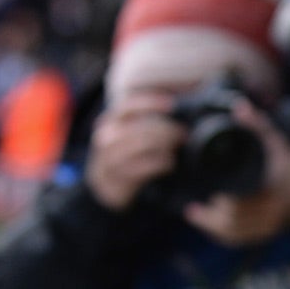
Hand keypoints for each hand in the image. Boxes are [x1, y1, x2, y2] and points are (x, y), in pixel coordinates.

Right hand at [85, 92, 183, 211]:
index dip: (150, 104)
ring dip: (164, 146)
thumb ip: (146, 121)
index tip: (171, 104)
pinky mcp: (116, 178)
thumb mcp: (130, 134)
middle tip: (183, 133)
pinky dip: (159, 164)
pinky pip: (142, 168)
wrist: (106, 185)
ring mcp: (109, 159)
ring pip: (140, 147)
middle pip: (139, 129)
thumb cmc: (126, 153)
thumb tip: (178, 108)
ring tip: (177, 147)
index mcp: (111, 121)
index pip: (128, 107)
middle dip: (165, 130)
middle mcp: (107, 138)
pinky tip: (170, 163)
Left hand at [182, 100, 289, 245]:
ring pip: (235, 233)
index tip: (211, 193)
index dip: (224, 201)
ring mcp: (269, 225)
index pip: (241, 201)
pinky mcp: (267, 234)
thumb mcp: (278, 143)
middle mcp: (269, 210)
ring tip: (195, 214)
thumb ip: (257, 126)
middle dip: (212, 215)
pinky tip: (210, 227)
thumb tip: (239, 107)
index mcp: (270, 189)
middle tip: (194, 207)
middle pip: (234, 220)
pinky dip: (224, 236)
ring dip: (213, 227)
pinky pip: (241, 240)